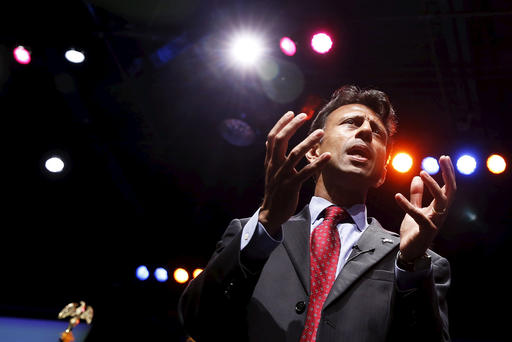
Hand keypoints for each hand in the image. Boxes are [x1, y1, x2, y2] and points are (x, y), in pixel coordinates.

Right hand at [259, 111, 330, 236]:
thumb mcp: (271, 171)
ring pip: (294, 154)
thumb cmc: (275, 192)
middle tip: (304, 115)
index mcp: (270, 161)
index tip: (292, 113)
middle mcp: (274, 166)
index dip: (281, 124)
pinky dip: (316, 164)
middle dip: (292, 126)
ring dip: (308, 142)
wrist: (270, 214)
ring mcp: (282, 176)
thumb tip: (271, 141)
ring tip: (320, 133)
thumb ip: (273, 157)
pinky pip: (304, 172)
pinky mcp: (290, 186)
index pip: (272, 137)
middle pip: (280, 141)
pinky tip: (327, 157)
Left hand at [394, 156, 456, 261]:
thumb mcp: (414, 209)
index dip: (448, 173)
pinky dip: (407, 205)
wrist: (410, 251)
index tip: (445, 158)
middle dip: (448, 175)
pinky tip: (397, 196)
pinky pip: (418, 215)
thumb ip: (416, 196)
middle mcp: (440, 214)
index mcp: (439, 208)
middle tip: (443, 159)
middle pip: (450, 192)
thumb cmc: (414, 230)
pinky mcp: (424, 230)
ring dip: (433, 186)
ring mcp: (435, 222)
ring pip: (441, 202)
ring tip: (422, 173)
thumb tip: (416, 178)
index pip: (448, 188)